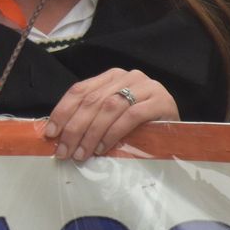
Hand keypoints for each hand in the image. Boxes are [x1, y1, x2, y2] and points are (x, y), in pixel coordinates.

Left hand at [44, 69, 178, 161]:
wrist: (178, 128)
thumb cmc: (140, 125)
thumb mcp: (112, 117)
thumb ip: (91, 117)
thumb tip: (58, 135)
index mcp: (111, 77)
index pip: (80, 90)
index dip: (62, 111)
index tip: (51, 134)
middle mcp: (127, 76)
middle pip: (92, 101)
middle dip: (74, 128)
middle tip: (64, 151)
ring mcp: (146, 86)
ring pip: (109, 107)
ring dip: (91, 133)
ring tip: (82, 153)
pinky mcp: (160, 101)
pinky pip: (130, 116)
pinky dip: (113, 133)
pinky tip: (103, 148)